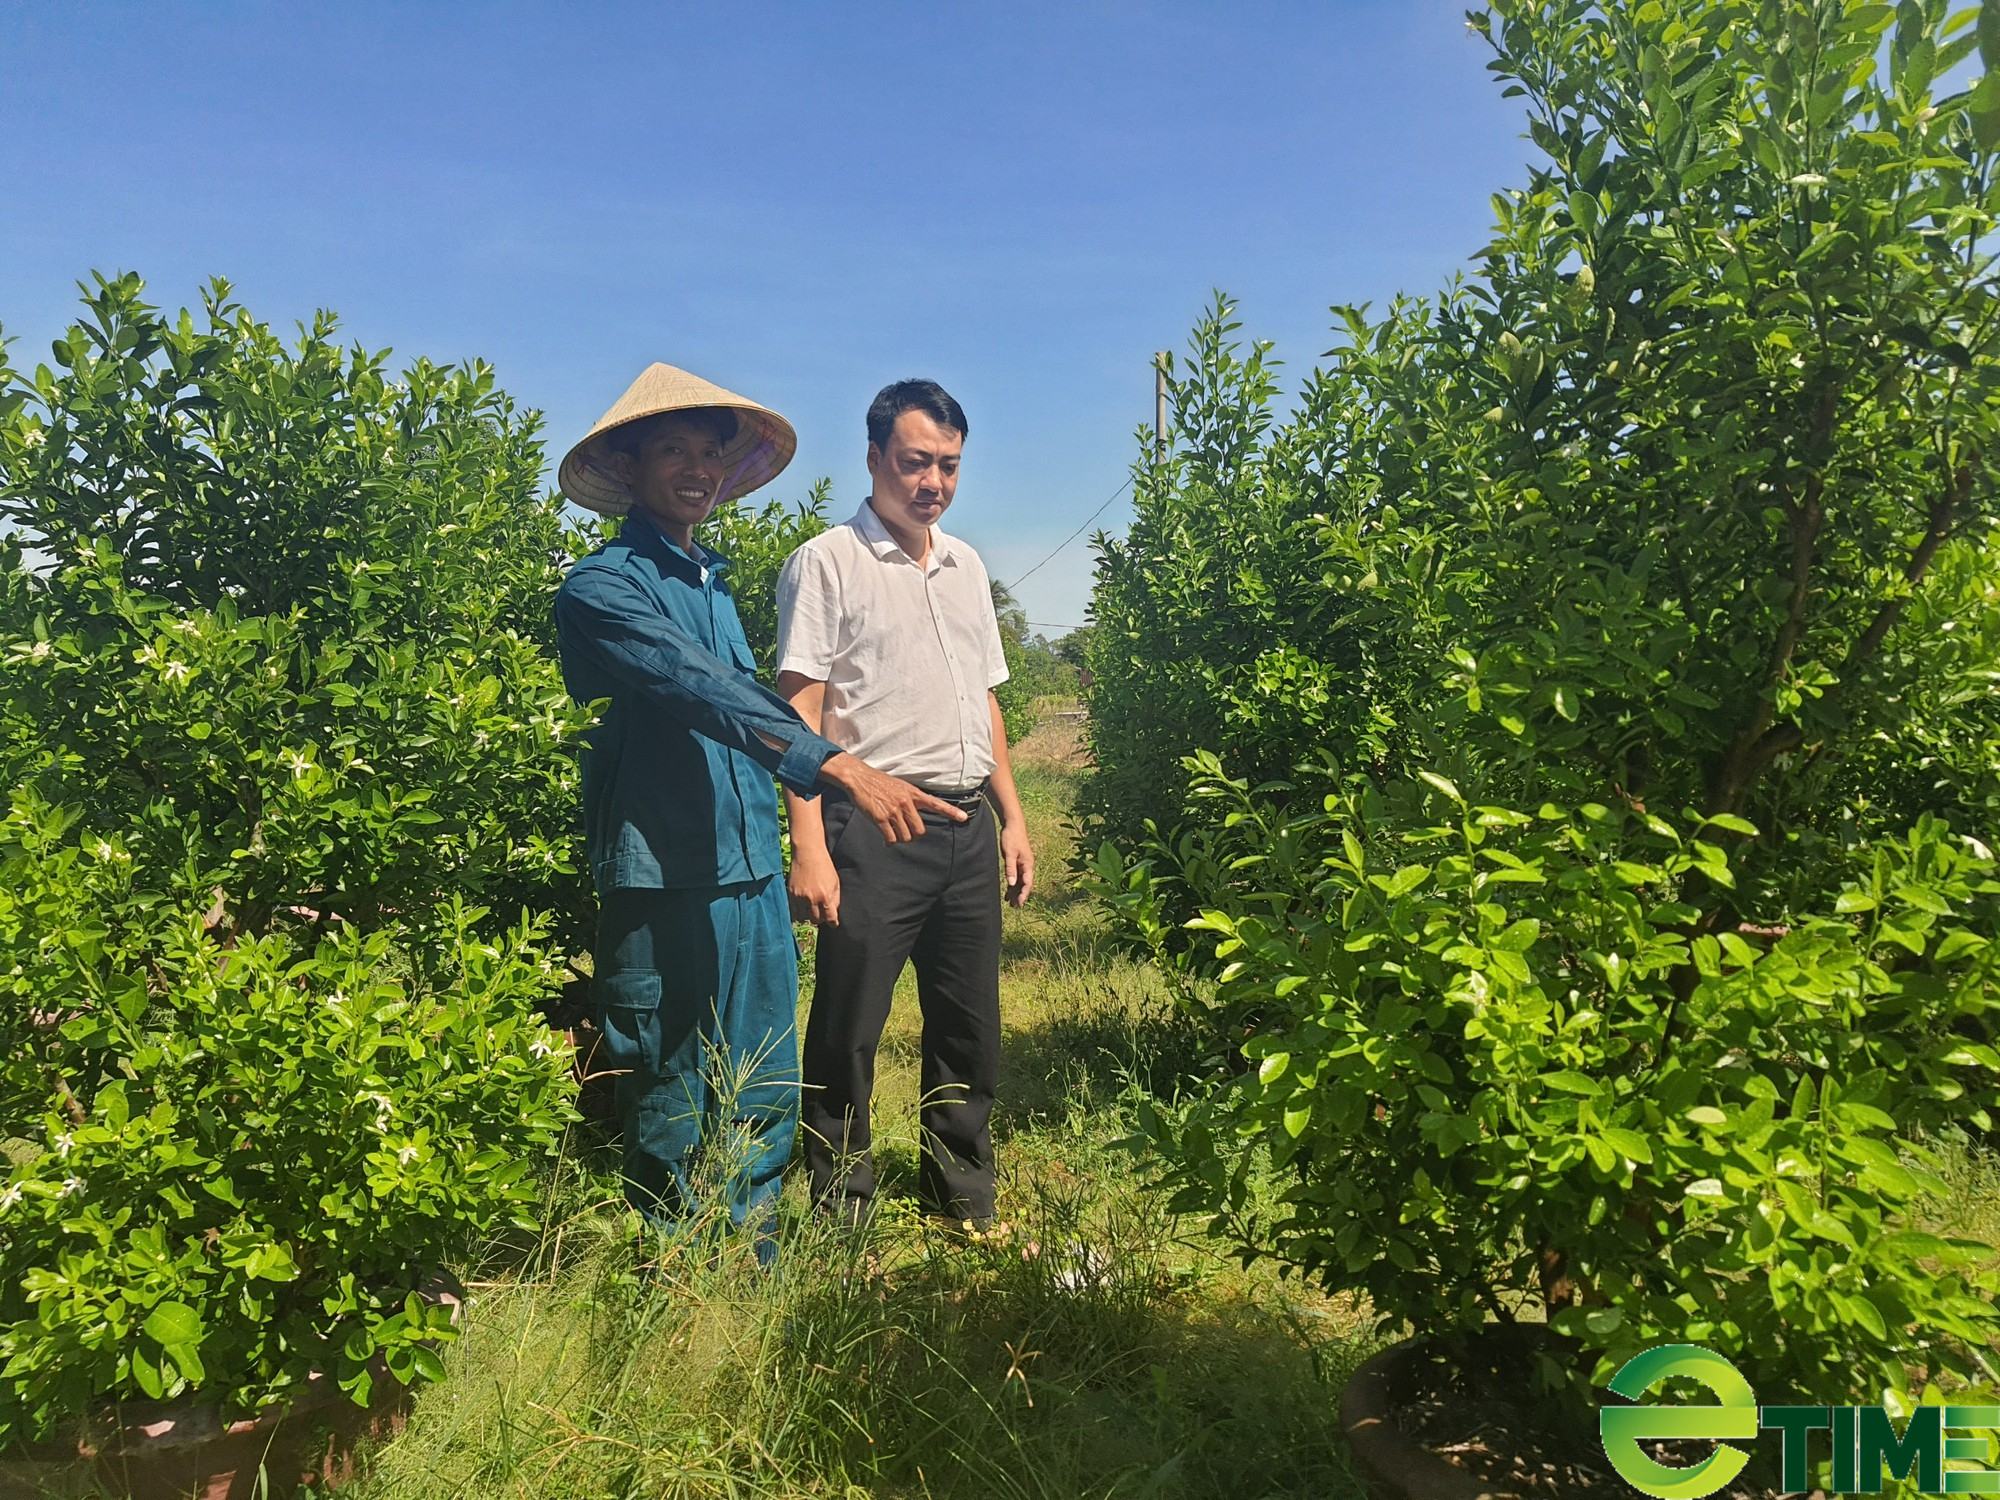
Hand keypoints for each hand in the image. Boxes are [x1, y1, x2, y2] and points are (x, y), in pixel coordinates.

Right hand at [789, 851, 841, 926]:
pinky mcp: (790, 894)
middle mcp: (811, 899)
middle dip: (821, 918)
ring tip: (812, 909)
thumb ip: (835, 899)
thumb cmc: (824, 866)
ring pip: (804, 918)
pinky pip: (793, 911)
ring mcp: (799, 897)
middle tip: (822, 912)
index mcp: (825, 896)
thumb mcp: (835, 882)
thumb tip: (833, 913)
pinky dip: (799, 912)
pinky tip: (803, 906)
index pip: (830, 919)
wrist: (808, 853)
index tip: (833, 923)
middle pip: (816, 920)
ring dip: (809, 916)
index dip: (832, 923)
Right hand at [819, 753, 967, 842]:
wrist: (859, 778)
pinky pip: (891, 838)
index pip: (936, 804)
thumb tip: (915, 818)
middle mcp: (906, 802)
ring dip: (900, 838)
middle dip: (913, 835)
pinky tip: (885, 835)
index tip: (963, 818)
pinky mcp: (880, 818)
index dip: (950, 812)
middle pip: (919, 831)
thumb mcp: (900, 787)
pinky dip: (889, 840)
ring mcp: (893, 811)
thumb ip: (911, 800)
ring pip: (905, 837)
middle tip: (904, 831)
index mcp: (913, 794)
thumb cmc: (879, 783)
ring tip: (892, 829)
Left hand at [1000, 821, 1033, 907]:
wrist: (1013, 824)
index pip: (1027, 883)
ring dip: (1016, 891)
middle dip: (1020, 895)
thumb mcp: (1009, 854)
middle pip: (1025, 884)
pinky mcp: (1017, 861)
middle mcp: (1027, 865)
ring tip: (1010, 902)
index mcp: (1028, 864)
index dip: (1024, 894)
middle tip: (1014, 906)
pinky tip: (1008, 891)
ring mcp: (1023, 864)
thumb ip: (1010, 869)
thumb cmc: (1012, 837)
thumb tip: (1012, 884)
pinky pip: (1016, 876)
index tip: (1019, 903)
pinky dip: (1012, 884)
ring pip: (1020, 881)